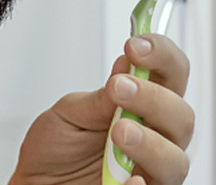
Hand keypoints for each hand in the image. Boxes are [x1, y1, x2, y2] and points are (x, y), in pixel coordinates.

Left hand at [10, 34, 192, 184]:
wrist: (37, 183)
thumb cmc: (56, 148)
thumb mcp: (70, 114)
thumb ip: (99, 97)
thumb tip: (126, 65)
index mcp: (140, 106)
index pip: (170, 75)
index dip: (162, 56)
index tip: (136, 46)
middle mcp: (154, 137)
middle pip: (181, 116)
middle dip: (153, 97)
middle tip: (119, 88)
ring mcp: (149, 169)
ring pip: (176, 159)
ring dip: (150, 142)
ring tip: (120, 131)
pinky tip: (129, 177)